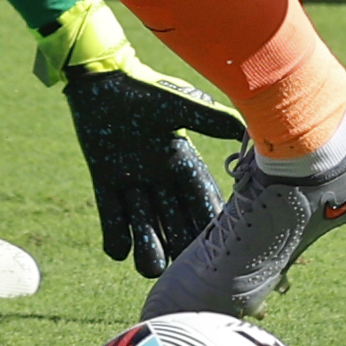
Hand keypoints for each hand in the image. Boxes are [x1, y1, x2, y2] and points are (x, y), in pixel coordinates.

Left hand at [39, 0, 246, 277]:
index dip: (209, 223)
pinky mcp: (105, 182)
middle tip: (184, 265)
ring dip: (148, 247)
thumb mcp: (178, 106)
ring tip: (150, 265)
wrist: (100, 80)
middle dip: (181, 245)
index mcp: (182, 161)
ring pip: (146, 227)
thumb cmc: (142, 89)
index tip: (219, 247)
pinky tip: (118, 250)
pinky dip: (115, 238)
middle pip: (176, 222)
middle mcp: (160, 177)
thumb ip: (209, 120)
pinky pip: (112, 219)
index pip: (202, 200)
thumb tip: (245, 129)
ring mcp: (133, 182)